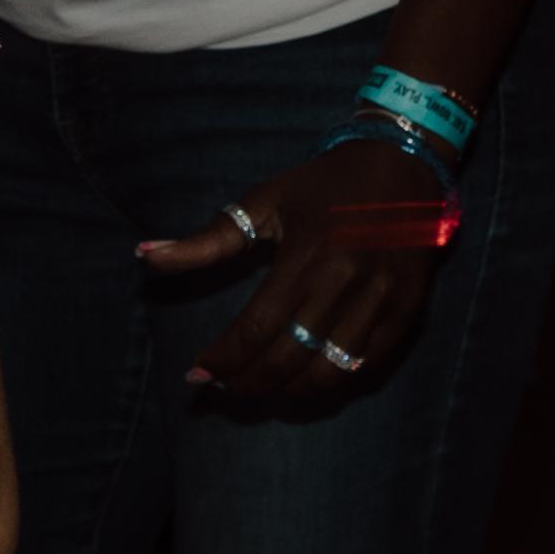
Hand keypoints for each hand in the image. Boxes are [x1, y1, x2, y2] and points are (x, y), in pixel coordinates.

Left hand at [143, 139, 461, 403]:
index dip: (222, 361)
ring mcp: (384, 298)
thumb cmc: (324, 184)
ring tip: (263, 388)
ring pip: (329, 375)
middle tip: (224, 387)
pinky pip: (366, 366)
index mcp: (307, 254)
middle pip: (288, 361)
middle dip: (247, 384)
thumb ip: (206, 240)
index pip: (255, 330)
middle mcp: (347, 281)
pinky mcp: (410, 308)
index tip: (197, 374)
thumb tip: (145, 257)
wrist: (404, 160)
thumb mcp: (263, 201)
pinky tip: (306, 377)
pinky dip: (332, 381)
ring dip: (288, 393)